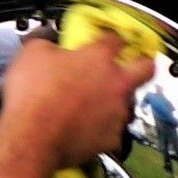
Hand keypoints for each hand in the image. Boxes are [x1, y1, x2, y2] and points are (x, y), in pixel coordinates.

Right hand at [0, 29, 152, 171]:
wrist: (31, 139)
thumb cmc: (31, 96)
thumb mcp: (31, 54)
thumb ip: (48, 43)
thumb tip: (50, 43)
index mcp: (97, 58)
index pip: (116, 39)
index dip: (111, 38)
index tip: (106, 41)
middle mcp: (115, 84)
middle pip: (146, 69)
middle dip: (144, 64)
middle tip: (135, 65)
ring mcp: (116, 113)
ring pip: (128, 104)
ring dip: (116, 102)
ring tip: (96, 106)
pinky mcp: (111, 139)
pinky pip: (113, 132)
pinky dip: (102, 130)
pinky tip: (86, 130)